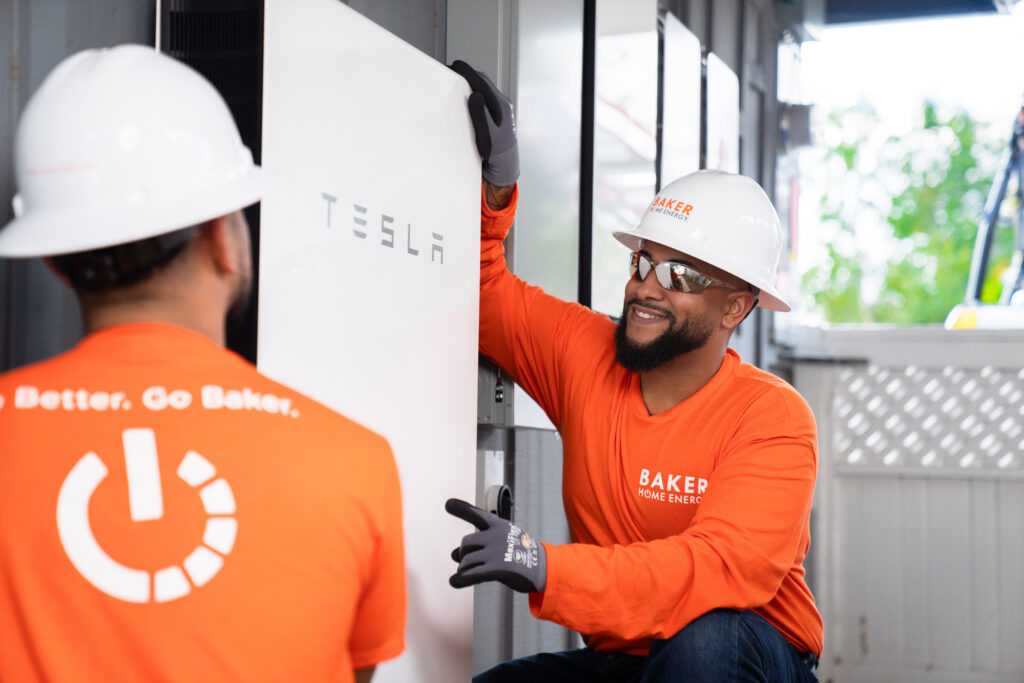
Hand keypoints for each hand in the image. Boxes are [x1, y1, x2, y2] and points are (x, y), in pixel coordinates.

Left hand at [445, 498, 545, 592]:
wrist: (543, 567)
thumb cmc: (520, 552)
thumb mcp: (505, 537)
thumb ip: (480, 542)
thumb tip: (454, 554)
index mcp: (498, 525)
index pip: (476, 514)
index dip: (461, 509)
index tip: (448, 504)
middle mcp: (496, 535)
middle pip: (466, 544)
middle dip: (464, 554)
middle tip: (469, 561)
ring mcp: (496, 552)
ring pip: (466, 561)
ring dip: (465, 568)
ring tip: (471, 572)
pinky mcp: (497, 569)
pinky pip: (472, 574)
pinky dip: (461, 579)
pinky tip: (454, 581)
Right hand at [450, 60, 519, 186]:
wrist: (505, 169)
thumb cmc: (497, 156)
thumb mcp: (488, 137)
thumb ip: (481, 115)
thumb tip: (474, 94)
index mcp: (501, 106)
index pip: (481, 81)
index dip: (466, 72)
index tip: (454, 65)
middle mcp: (502, 104)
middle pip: (482, 81)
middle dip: (467, 75)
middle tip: (450, 72)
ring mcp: (500, 109)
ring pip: (483, 89)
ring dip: (470, 83)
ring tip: (455, 81)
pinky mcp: (496, 116)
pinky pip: (483, 99)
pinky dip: (473, 94)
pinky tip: (464, 97)